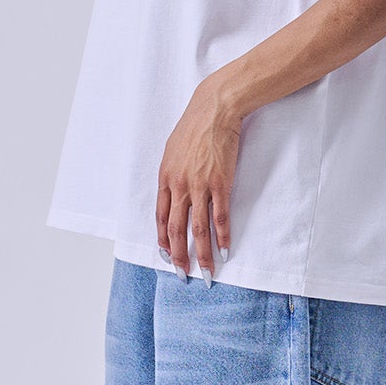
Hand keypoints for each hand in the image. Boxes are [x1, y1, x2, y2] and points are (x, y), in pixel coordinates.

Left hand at [155, 74, 238, 282]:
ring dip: (201, 253)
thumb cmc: (194, 126)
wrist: (214, 110)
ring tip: (207, 272)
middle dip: (179, 255)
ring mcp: (199, 186)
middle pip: (175, 229)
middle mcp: (179, 186)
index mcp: (165, 178)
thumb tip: (173, 188)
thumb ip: (171, 172)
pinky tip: (225, 249)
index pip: (160, 217)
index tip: (167, 255)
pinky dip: (222, 236)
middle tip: (183, 274)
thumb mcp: (173, 150)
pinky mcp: (220, 184)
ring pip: (198, 228)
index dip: (163, 239)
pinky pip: (220, 216)